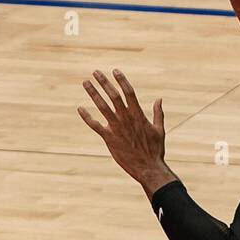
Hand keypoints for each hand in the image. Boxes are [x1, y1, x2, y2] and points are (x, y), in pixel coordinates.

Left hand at [77, 69, 174, 193]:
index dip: (122, 80)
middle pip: (113, 96)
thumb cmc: (155, 150)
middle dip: (104, 82)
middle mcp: (126, 119)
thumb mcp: (159, 129)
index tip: (115, 70)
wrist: (148, 168)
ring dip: (93, 93)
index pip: (129, 92)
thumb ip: (158, 113)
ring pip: (102, 107)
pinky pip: (95, 125)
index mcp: (138, 115)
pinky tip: (80, 108)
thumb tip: (159, 99)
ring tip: (85, 83)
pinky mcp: (109, 139)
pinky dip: (87, 117)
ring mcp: (117, 128)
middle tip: (95, 72)